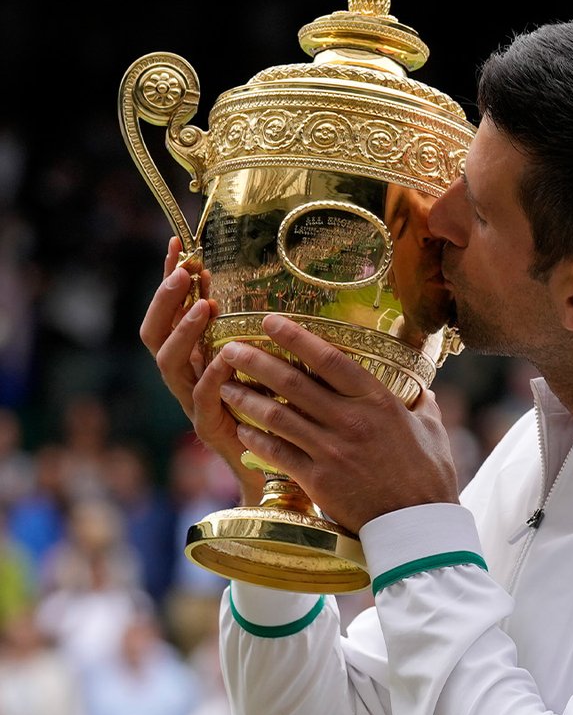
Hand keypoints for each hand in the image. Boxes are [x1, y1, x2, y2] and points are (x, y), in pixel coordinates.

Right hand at [139, 236, 262, 502]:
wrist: (275, 471)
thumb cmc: (272, 412)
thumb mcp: (262, 361)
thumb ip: (252, 328)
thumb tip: (259, 282)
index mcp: (193, 358)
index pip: (169, 312)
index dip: (168, 279)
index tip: (177, 243)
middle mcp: (185, 379)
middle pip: (154, 334)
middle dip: (165, 300)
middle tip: (184, 271)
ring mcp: (193, 404)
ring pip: (169, 364)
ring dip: (184, 331)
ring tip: (204, 305)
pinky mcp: (210, 429)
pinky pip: (203, 398)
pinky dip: (213, 374)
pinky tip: (227, 354)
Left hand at [206, 312, 459, 531]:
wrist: (417, 526)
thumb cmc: (429, 477)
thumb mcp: (432, 431)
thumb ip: (422, 406)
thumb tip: (422, 392)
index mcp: (378, 401)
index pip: (329, 358)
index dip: (295, 336)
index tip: (269, 320)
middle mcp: (350, 421)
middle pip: (292, 382)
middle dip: (255, 361)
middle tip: (230, 349)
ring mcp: (330, 451)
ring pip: (277, 415)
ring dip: (246, 398)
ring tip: (225, 385)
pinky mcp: (317, 480)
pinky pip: (277, 453)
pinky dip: (256, 439)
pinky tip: (240, 429)